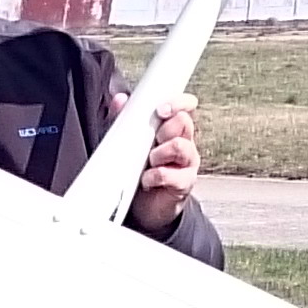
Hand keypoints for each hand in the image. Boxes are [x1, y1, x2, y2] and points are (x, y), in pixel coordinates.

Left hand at [126, 98, 200, 234]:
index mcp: (174, 128)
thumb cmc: (140, 170)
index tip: (160, 109)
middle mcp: (185, 142)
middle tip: (150, 141)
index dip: (178, 103)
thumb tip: (119, 100)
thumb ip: (125, 119)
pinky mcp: (184, 182)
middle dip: (162, 129)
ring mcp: (187, 162)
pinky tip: (146, 180)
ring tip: (148, 162)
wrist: (144, 206)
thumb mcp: (130, 141)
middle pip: (183, 122)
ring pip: (179, 146)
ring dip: (158, 153)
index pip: (186, 107)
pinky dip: (154, 176)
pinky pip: (171, 173)